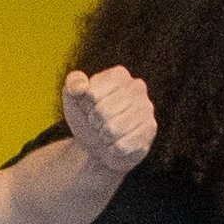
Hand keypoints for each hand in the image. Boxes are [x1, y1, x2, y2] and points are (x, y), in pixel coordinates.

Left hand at [58, 63, 154, 178]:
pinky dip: (113, 149)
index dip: (85, 106)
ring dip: (103, 136)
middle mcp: (137, 87)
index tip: (88, 107)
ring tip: (106, 133)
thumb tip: (81, 87)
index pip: (92, 94)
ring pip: (113, 129)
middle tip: (97, 123)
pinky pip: (123, 145)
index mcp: (119, 74)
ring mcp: (146, 108)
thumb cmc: (86, 116)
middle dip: (94, 122)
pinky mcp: (150, 130)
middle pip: (103, 111)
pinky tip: (115, 144)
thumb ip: (73, 83)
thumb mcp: (73, 97)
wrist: (97, 145)